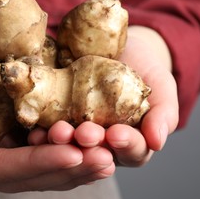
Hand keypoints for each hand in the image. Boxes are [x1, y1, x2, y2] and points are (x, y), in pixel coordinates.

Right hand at [0, 59, 114, 191]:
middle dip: (69, 168)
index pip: (4, 171)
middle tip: (105, 158)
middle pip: (30, 174)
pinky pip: (38, 141)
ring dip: (75, 159)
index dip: (39, 166)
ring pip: (40, 163)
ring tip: (110, 151)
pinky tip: (89, 131)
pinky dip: (64, 140)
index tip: (72, 155)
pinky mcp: (5, 130)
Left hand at [29, 26, 178, 166]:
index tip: (116, 133)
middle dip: (89, 144)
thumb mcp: (160, 86)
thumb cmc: (143, 68)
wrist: (116, 46)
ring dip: (62, 142)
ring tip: (58, 131)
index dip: (126, 145)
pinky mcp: (55, 117)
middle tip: (83, 133)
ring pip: (69, 145)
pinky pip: (47, 129)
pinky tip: (36, 130)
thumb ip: (163, 114)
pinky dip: (41, 132)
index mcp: (130, 140)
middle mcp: (101, 142)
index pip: (132, 151)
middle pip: (96, 152)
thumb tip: (157, 142)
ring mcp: (76, 130)